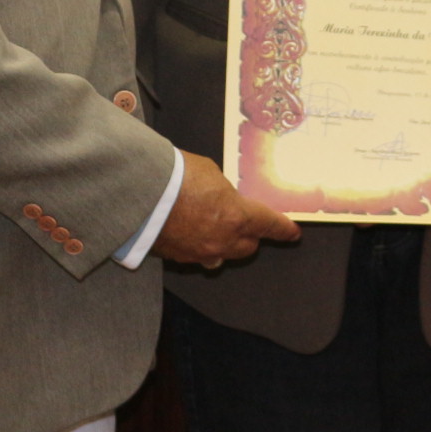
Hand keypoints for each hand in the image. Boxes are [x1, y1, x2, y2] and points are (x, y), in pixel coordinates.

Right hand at [153, 149, 298, 266]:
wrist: (138, 191)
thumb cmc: (176, 175)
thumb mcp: (211, 174)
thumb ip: (223, 192)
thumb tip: (221, 200)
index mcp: (237, 217)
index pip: (270, 225)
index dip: (283, 230)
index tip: (293, 233)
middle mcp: (223, 240)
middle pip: (248, 247)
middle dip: (249, 235)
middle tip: (242, 221)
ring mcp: (200, 253)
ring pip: (222, 256)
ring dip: (224, 244)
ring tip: (214, 228)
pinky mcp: (178, 257)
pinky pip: (197, 257)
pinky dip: (199, 246)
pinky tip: (189, 231)